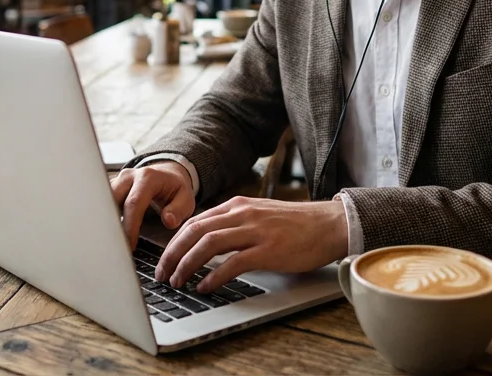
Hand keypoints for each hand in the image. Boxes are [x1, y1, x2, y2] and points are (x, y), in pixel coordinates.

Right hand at [110, 162, 195, 250]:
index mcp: (148, 178)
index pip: (134, 203)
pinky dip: (103, 218)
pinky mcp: (111, 187)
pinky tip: (106, 234)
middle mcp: (129, 176)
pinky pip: (103, 202)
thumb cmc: (175, 189)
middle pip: (112, 200)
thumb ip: (179, 210)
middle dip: (111, 224)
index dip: (130, 226)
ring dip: (104, 222)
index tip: (129, 244)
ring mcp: (118, 180)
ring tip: (108, 242)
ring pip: (104, 201)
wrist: (167, 174)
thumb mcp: (186, 199)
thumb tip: (168, 221)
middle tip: (113, 246)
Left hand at [155, 197, 348, 293]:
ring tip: (178, 281)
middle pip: (195, 231)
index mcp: (238, 205)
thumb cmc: (296, 225)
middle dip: (173, 254)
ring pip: (208, 244)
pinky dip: (214, 276)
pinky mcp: (268, 249)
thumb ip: (234, 224)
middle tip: (162, 274)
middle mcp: (242, 214)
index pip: (194, 221)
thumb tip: (206, 242)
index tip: (164, 260)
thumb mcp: (259, 215)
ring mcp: (255, 231)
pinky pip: (232, 263)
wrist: (329, 225)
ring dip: (187, 264)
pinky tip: (205, 287)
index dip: (174, 242)